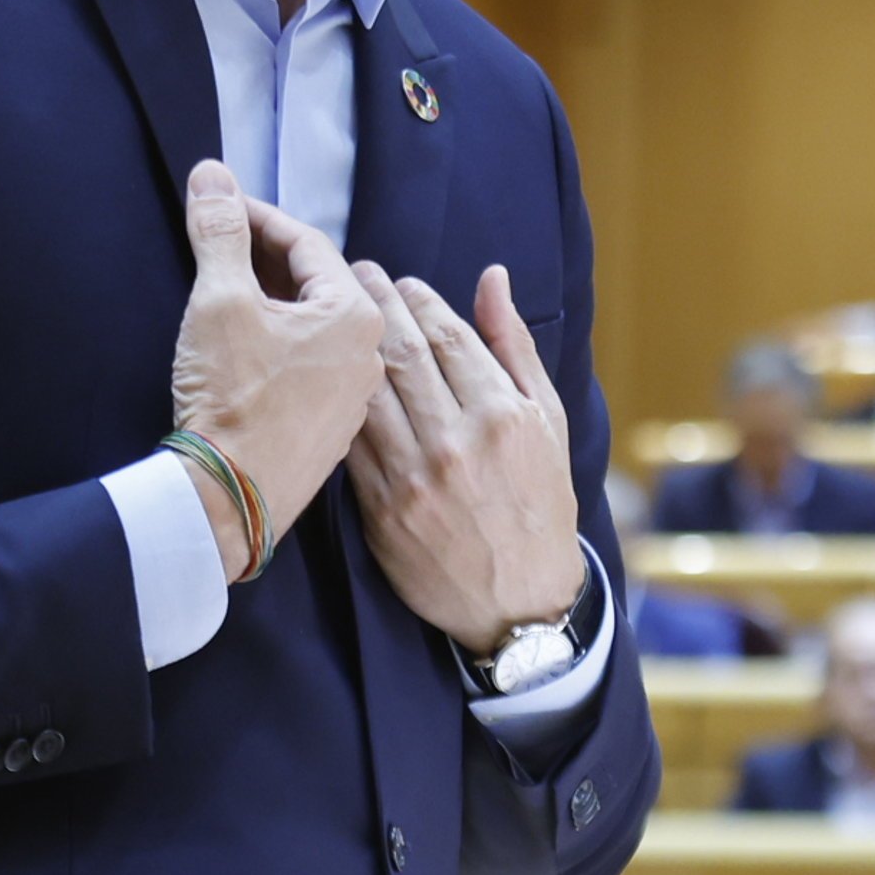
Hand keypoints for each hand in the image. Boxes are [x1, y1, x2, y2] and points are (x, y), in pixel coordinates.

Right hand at [168, 160, 384, 581]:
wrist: (231, 497)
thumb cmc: (233, 396)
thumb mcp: (219, 300)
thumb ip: (219, 232)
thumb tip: (211, 174)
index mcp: (355, 315)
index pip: (305, 244)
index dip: (255, 218)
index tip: (218, 205)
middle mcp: (368, 355)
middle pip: (315, 285)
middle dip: (263, 259)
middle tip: (218, 243)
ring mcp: (353, 398)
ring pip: (315, 330)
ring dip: (273, 305)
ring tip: (227, 291)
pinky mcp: (330, 433)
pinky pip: (311, 370)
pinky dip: (280, 347)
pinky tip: (246, 350)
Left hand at [343, 259, 579, 655]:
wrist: (519, 601)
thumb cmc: (539, 504)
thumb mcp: (547, 422)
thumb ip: (514, 347)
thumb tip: (492, 278)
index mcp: (503, 416)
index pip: (450, 338)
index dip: (420, 301)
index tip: (402, 282)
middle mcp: (458, 442)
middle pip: (404, 355)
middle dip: (377, 305)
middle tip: (357, 273)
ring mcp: (416, 477)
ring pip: (371, 392)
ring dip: (349, 345)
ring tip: (334, 311)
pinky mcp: (383, 509)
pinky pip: (352, 441)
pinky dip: (338, 403)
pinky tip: (327, 374)